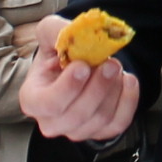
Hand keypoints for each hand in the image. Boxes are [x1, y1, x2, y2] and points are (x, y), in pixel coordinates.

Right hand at [18, 14, 139, 144]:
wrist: (79, 63)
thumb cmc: (60, 51)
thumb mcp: (52, 32)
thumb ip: (58, 29)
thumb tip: (76, 34)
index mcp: (33, 99)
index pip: (48, 104)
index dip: (68, 87)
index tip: (84, 66)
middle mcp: (51, 121)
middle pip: (77, 115)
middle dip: (98, 87)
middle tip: (110, 63)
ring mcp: (76, 130)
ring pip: (100, 119)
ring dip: (113, 89)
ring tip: (115, 67)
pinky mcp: (100, 132)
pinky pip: (119, 123)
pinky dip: (128, 100)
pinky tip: (128, 80)